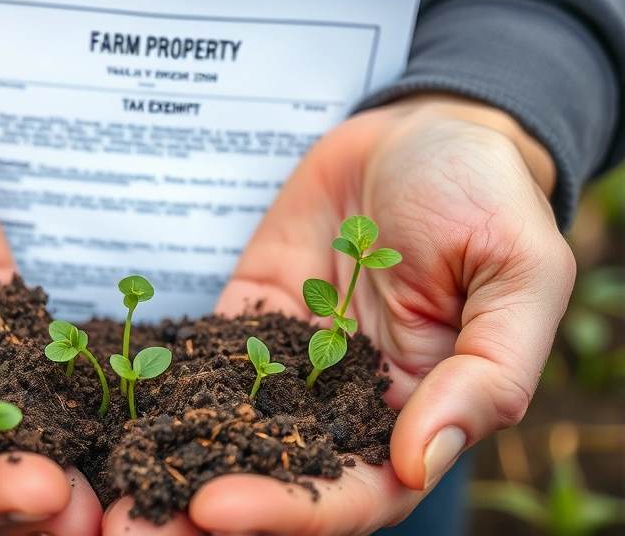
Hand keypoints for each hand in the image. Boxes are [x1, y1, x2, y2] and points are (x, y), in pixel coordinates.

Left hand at [103, 95, 574, 534]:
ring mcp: (291, 358)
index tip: (217, 511)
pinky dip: (160, 382)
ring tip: (108, 487)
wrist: (424, 129)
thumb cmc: (487, 198)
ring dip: (169, 459)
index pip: (354, 491)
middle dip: (207, 503)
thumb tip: (420, 460)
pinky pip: (204, 354)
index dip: (291, 510)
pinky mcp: (252, 312)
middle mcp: (346, 402)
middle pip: (275, 475)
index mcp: (418, 413)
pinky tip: (108, 405)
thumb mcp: (519, 275)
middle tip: (134, 529)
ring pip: (227, 425)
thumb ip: (486, 373)